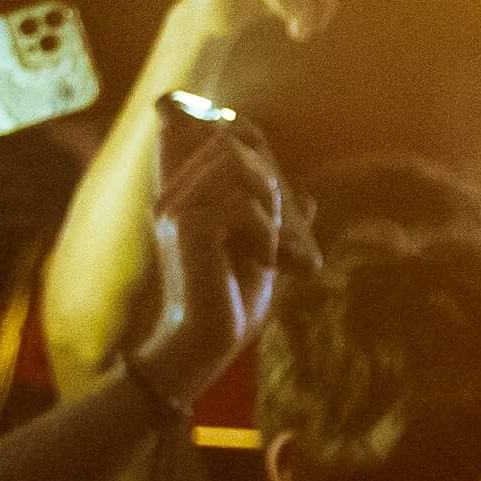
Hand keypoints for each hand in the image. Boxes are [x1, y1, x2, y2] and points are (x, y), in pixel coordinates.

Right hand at [121, 103, 294, 406]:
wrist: (206, 343)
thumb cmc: (229, 300)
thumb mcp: (261, 252)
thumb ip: (276, 221)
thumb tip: (309, 196)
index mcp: (183, 199)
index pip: (206, 139)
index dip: (239, 137)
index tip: (262, 165)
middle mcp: (172, 198)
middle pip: (228, 147)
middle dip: (266, 180)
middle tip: (270, 226)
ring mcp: (175, 211)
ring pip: (236, 170)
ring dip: (266, 206)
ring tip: (264, 243)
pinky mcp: (187, 229)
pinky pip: (243, 206)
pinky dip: (265, 233)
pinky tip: (260, 261)